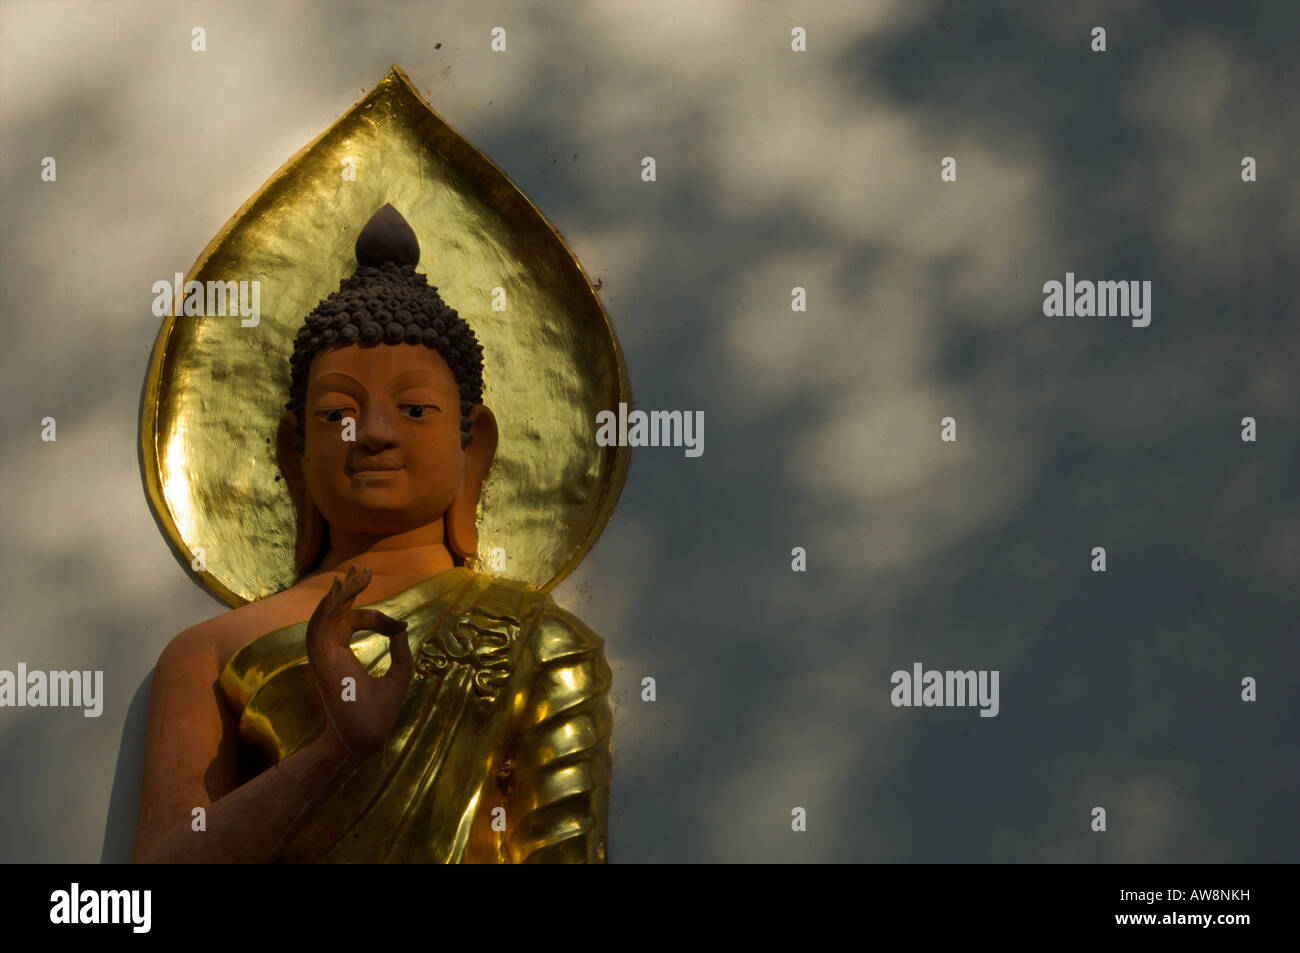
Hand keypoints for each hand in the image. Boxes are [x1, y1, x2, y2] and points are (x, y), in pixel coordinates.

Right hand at [305, 565, 412, 762]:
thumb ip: (401, 652)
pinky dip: (329, 606)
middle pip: (335, 611)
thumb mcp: (398, 676)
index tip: (397, 626)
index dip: (376, 617)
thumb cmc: (377, 715)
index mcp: (342, 654)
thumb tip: (403, 628)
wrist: (364, 739)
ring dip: (340, 593)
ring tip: (356, 574)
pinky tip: (340, 589)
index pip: (353, 622)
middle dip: (349, 588)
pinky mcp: (320, 658)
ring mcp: (323, 653)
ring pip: (326, 613)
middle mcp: (330, 650)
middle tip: (362, 569)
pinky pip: (321, 624)